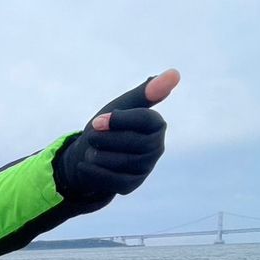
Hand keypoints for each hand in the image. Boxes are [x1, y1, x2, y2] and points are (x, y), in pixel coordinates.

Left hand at [54, 70, 176, 200]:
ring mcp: (145, 168)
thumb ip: (146, 91)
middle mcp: (157, 148)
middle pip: (135, 143)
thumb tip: (175, 73)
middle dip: (106, 139)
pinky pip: (113, 181)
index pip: (145, 120)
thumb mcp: (123, 104)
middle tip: (90, 135)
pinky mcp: (131, 185)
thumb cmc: (109, 125)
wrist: (91, 152)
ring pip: (122, 163)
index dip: (119, 121)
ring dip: (98, 155)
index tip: (97, 121)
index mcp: (157, 124)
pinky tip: (84, 165)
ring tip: (91, 150)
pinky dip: (94, 172)